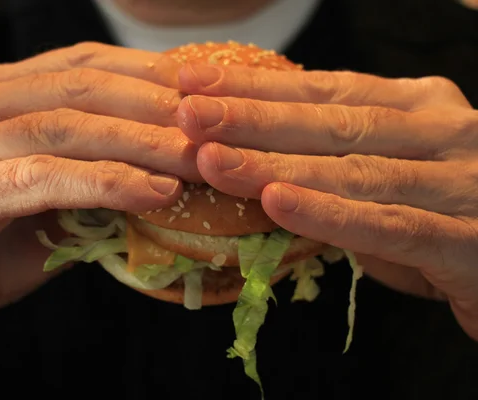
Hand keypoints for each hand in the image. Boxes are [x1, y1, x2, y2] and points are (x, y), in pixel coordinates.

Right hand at [0, 42, 198, 368]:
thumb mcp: (48, 198)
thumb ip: (94, 175)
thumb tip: (169, 170)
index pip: (82, 65)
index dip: (148, 74)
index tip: (207, 91)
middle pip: (80, 89)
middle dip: (156, 106)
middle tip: (217, 127)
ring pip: (64, 127)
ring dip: (141, 143)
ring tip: (197, 161)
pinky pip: (39, 177)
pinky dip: (103, 182)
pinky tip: (153, 192)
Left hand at [176, 63, 477, 339]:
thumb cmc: (449, 214)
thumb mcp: (393, 173)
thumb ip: (341, 162)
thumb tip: (260, 161)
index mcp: (419, 106)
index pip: (327, 89)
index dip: (259, 86)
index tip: (196, 81)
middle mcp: (443, 130)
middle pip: (333, 122)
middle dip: (253, 118)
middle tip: (188, 114)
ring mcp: (461, 182)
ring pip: (354, 170)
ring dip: (276, 164)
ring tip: (213, 159)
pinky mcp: (468, 239)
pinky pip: (389, 225)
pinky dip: (330, 215)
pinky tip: (278, 204)